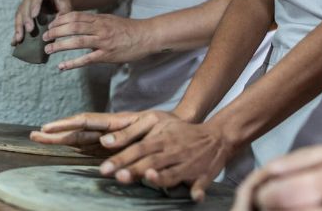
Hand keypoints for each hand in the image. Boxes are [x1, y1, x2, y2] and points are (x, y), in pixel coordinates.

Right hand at [12, 0, 73, 44]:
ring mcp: (25, 2)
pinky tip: (15, 41)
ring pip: (19, 13)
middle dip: (27, 18)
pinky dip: (17, 31)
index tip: (34, 16)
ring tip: (19, 39)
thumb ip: (64, 13)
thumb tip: (53, 26)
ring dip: (19, 27)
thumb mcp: (67, 5)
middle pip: (26, 5)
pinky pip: (18, 21)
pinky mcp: (22, 11)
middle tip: (29, 30)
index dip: (35, 5)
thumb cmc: (64, 2)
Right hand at [29, 110, 164, 154]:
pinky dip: (75, 146)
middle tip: (34, 135)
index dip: (65, 124)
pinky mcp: (114, 146)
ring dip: (61, 138)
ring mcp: (109, 137)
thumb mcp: (147, 128)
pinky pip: (91, 146)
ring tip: (41, 138)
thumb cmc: (163, 126)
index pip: (86, 121)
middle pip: (78, 129)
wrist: (178, 126)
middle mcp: (108, 128)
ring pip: (81, 138)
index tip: (47, 127)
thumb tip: (103, 142)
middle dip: (56, 132)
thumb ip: (126, 136)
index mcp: (115, 121)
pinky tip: (63, 146)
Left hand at [43, 12, 153, 69]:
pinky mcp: (107, 55)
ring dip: (60, 45)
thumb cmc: (129, 29)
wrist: (147, 36)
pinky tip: (62, 67)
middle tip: (44, 36)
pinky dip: (72, 63)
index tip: (50, 25)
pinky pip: (87, 60)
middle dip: (56, 31)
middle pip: (73, 27)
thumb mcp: (111, 20)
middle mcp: (100, 28)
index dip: (61, 20)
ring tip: (48, 49)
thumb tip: (80, 22)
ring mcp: (103, 42)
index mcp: (100, 19)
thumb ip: (96, 21)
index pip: (76, 16)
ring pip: (77, 41)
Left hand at [100, 117, 237, 201]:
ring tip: (150, 178)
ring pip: (173, 172)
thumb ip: (133, 133)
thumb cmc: (182, 133)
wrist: (217, 136)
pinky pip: (201, 183)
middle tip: (118, 176)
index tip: (105, 168)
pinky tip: (195, 196)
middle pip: (151, 161)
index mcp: (162, 139)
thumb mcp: (159, 125)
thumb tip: (104, 142)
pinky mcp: (204, 174)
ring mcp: (188, 163)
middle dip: (135, 169)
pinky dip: (198, 190)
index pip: (138, 148)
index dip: (122, 157)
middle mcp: (174, 151)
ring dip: (162, 177)